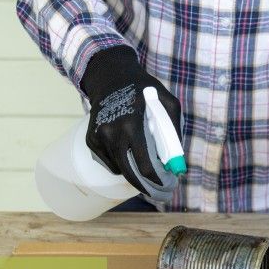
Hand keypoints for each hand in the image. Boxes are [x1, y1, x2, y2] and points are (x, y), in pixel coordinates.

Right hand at [80, 46, 181, 202]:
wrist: (111, 77)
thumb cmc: (144, 89)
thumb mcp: (168, 103)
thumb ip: (173, 131)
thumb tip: (177, 162)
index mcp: (131, 125)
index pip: (144, 165)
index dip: (158, 180)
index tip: (167, 186)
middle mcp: (111, 133)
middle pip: (130, 174)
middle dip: (146, 186)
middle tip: (159, 191)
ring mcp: (99, 137)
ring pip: (120, 168)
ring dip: (134, 170)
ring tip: (144, 162)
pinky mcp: (91, 140)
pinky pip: (109, 162)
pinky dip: (121, 161)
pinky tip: (127, 147)